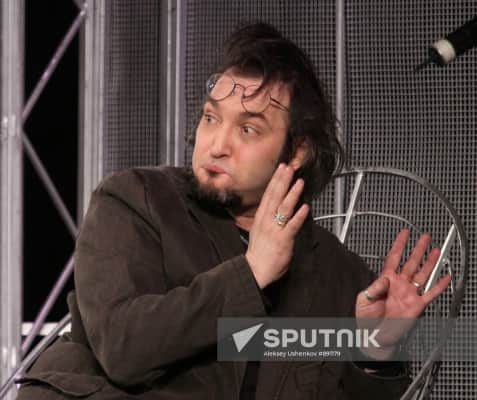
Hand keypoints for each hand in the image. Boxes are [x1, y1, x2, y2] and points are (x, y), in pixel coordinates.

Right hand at [245, 163, 309, 288]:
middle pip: (274, 196)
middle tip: (288, 167)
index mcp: (261, 217)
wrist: (255, 270)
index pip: (268, 194)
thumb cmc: (259, 253)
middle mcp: (266, 221)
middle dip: (282, 180)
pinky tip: (305, 207)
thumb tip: (276, 209)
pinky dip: (299, 216)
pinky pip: (291, 226)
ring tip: (299, 182)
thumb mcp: (259, 230)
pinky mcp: (282, 240)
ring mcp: (274, 229)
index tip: (281, 169)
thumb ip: (268, 218)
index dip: (275, 180)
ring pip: (283, 208)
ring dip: (292, 194)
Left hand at [355, 229, 450, 358]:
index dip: (399, 245)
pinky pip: (430, 294)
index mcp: (385, 280)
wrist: (373, 336)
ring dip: (430, 263)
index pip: (393, 258)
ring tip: (437, 251)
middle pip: (411, 262)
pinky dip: (438, 286)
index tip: (404, 234)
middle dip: (418, 249)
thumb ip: (374, 287)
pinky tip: (444, 277)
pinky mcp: (416, 306)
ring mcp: (409, 294)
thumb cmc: (366, 318)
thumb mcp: (364, 299)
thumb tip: (384, 278)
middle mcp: (399, 285)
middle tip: (425, 237)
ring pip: (422, 274)